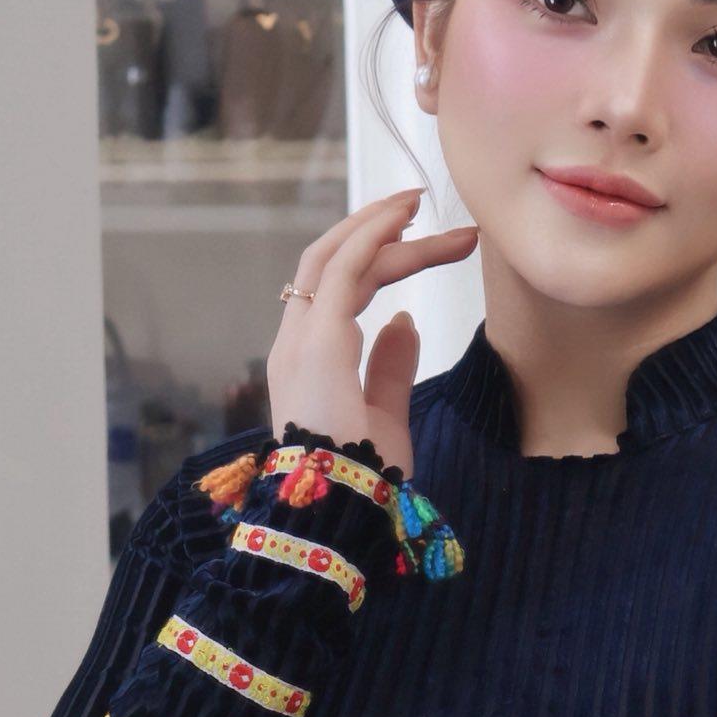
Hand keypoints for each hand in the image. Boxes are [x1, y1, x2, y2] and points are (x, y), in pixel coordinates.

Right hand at [267, 186, 477, 476]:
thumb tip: (404, 321)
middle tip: (421, 207)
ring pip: (337, 259)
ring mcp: (302, 339)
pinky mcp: (320, 340)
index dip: (370, 257)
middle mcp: (296, 343)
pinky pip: (344, 270)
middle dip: (375, 231)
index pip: (334, 292)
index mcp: (308, 363)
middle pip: (331, 265)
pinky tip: (403, 220)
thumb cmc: (362, 481)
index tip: (416, 239)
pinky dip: (373, 237)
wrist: (342, 513)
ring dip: (380, 227)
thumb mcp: (385, 417)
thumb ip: (390, 368)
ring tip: (420, 203)